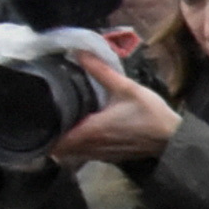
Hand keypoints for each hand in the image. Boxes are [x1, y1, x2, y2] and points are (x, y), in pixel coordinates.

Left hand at [47, 55, 179, 164]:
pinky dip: (77, 146)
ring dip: (63, 142)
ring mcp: (101, 154)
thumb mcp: (127, 88)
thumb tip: (78, 52)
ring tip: (57, 124)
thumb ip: (100, 71)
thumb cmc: (150, 114)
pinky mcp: (109, 157)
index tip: (36, 117)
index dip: (43, 132)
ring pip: (71, 154)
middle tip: (43, 117)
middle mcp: (92, 146)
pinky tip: (80, 132)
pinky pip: (84, 154)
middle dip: (49, 136)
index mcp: (91, 130)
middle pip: (59, 149)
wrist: (173, 138)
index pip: (55, 140)